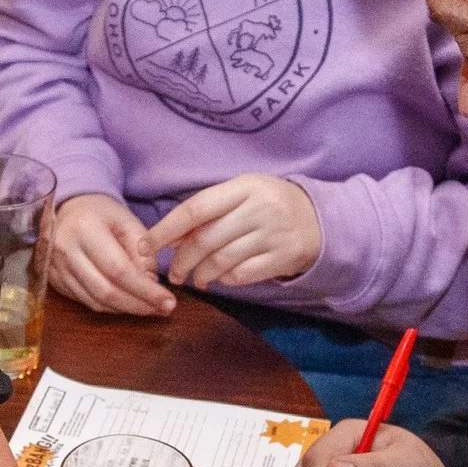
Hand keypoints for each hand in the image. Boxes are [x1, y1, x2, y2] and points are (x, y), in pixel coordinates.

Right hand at [51, 193, 175, 316]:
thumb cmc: (102, 214)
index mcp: (85, 229)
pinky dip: (110, 307)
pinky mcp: (55, 281)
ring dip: (126, 309)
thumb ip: (143, 250)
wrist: (69, 210)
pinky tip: (127, 302)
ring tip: (149, 307)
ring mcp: (56, 268)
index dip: (145, 290)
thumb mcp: (128, 221)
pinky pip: (86, 302)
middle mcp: (65, 251)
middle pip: (105, 291)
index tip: (168, 302)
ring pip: (95, 302)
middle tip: (163, 309)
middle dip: (138, 305)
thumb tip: (151, 284)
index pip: (118, 270)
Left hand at [143, 174, 321, 290]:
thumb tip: (167, 237)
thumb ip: (208, 211)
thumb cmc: (269, 204)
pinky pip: (243, 275)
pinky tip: (220, 279)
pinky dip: (226, 280)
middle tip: (172, 273)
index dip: (167, 229)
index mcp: (245, 186)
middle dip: (182, 260)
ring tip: (194, 279)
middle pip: (206, 239)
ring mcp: (274, 234)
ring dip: (201, 274)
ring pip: (222, 260)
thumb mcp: (242, 195)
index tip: (147, 245)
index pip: (196, 208)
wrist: (320, 220)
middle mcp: (259, 208)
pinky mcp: (283, 257)